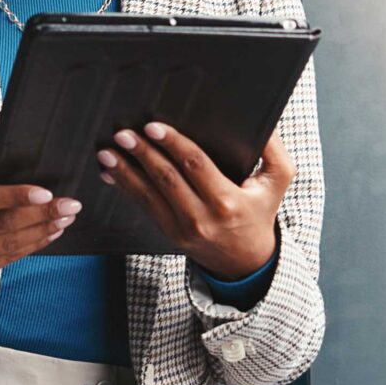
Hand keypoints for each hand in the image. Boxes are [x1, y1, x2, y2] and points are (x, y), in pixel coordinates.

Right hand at [0, 158, 80, 281]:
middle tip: (70, 204)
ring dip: (43, 230)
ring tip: (66, 218)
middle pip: (2, 224)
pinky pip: (8, 259)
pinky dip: (33, 245)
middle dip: (42, 214)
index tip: (46, 192)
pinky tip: (50, 233)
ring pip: (9, 244)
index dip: (16, 196)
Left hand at [96, 125, 294, 279]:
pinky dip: (124, 187)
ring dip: (124, 171)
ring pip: (148, 194)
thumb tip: (266, 122)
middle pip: (166, 178)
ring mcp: (182, 228)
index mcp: (228, 201)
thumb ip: (274, 150)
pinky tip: (110, 172)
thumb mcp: (278, 181)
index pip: (195, 166)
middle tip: (123, 133)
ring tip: (107, 152)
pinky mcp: (168, 233)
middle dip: (142, 153)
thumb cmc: (260, 213)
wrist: (247, 262)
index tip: (153, 127)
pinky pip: (143, 206)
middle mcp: (202, 217)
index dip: (172, 144)